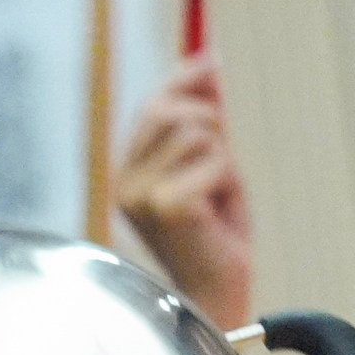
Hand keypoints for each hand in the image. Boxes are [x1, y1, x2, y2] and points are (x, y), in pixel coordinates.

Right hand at [115, 56, 253, 329]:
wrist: (218, 292)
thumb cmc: (215, 235)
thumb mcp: (209, 164)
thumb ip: (203, 120)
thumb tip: (209, 62)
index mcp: (129, 173)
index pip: (152, 106)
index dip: (185, 81)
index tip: (213, 62)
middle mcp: (126, 182)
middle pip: (169, 109)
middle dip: (209, 121)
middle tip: (222, 159)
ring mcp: (142, 195)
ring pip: (197, 131)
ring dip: (223, 157)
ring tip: (218, 195)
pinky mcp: (167, 206)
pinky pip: (214, 160)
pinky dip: (228, 180)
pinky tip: (218, 211)